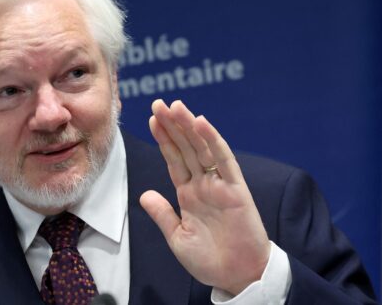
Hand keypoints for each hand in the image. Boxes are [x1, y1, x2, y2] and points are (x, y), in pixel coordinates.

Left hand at [140, 99, 270, 294]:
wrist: (237, 277)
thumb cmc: (210, 261)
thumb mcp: (177, 238)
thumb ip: (163, 214)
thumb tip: (145, 194)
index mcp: (189, 194)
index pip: (174, 159)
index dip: (164, 139)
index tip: (152, 119)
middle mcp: (203, 185)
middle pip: (186, 148)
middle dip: (172, 125)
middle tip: (159, 103)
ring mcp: (220, 185)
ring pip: (202, 148)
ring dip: (189, 126)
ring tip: (175, 105)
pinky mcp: (236, 190)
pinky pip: (224, 160)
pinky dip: (213, 140)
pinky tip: (201, 122)